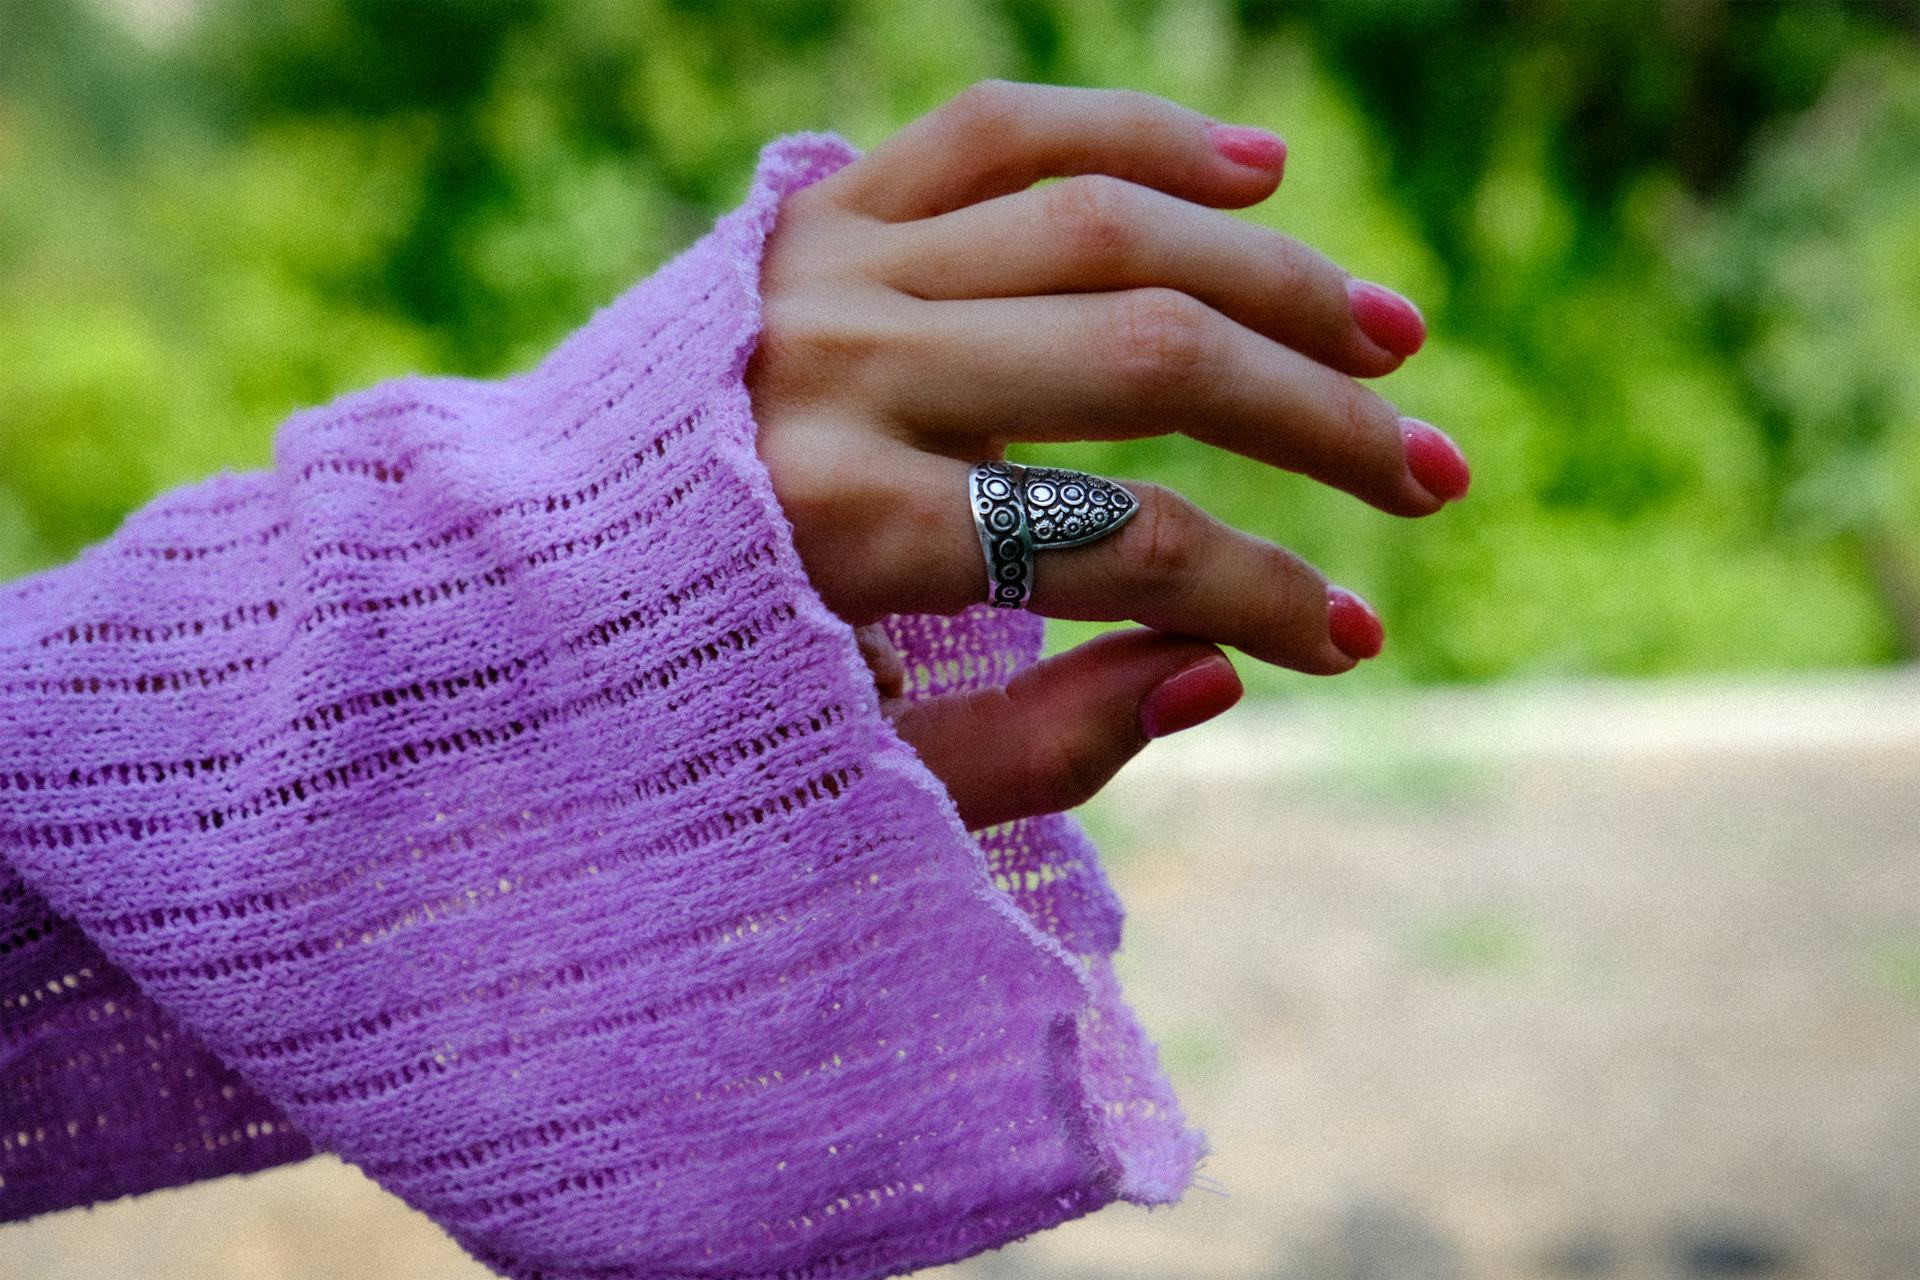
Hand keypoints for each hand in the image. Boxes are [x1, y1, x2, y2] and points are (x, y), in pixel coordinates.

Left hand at [751, 82, 1469, 821]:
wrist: (510, 561)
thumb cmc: (689, 687)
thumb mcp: (851, 767)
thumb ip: (1039, 744)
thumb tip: (1225, 668)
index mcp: (846, 527)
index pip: (1128, 541)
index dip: (1266, 593)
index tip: (1350, 637)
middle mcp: (842, 367)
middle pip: (1148, 357)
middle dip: (1318, 423)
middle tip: (1433, 476)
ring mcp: (828, 264)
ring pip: (1107, 223)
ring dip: (1274, 277)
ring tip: (1387, 338)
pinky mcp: (816, 204)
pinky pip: (1002, 127)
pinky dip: (1140, 132)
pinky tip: (1260, 169)